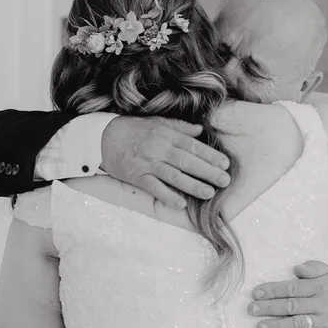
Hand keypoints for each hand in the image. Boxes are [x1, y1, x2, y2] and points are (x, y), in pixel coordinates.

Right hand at [100, 117, 230, 208]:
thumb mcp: (157, 123)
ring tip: (209, 193)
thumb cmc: (132, 129)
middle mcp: (159, 149)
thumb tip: (200, 131)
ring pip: (173, 175)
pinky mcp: (136, 176)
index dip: (210, 155)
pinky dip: (167, 196)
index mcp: (166, 135)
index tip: (225, 164)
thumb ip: (179, 127)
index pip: (192, 146)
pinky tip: (180, 204)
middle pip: (187, 161)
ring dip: (192, 185)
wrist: (102, 137)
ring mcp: (147, 163)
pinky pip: (154, 187)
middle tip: (225, 180)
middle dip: (208, 171)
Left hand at [248, 260, 327, 327]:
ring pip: (298, 323)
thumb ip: (314, 268)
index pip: (293, 288)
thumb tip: (296, 268)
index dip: (273, 290)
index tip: (256, 293)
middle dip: (270, 307)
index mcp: (320, 287)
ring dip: (278, 326)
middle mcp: (322, 303)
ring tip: (260, 327)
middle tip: (252, 309)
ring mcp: (326, 321)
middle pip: (293, 305)